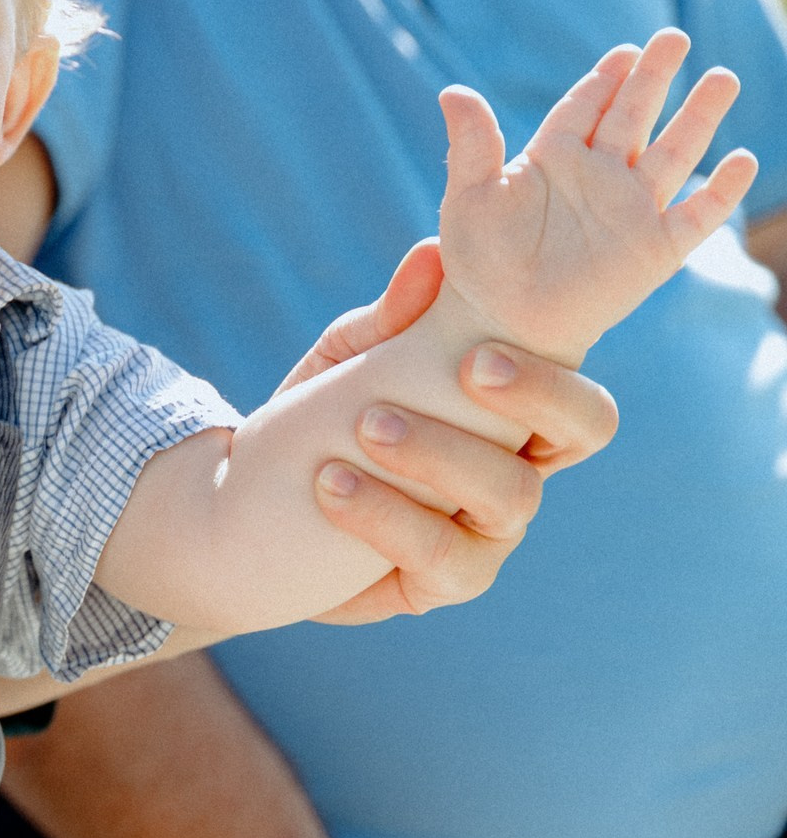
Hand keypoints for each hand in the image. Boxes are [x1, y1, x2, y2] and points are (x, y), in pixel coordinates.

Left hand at [281, 239, 620, 623]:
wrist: (256, 503)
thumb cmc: (327, 414)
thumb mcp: (349, 359)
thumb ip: (389, 319)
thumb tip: (430, 256)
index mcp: (516, 409)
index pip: (577, 387)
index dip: (552, 370)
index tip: (479, 351)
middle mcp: (521, 467)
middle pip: (581, 434)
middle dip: (535, 396)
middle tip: (462, 370)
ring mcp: (491, 531)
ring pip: (511, 497)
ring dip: (440, 453)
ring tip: (363, 427)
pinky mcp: (444, 582)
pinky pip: (443, 559)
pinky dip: (386, 517)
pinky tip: (330, 485)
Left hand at [437, 29, 754, 363]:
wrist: (501, 319)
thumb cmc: (479, 261)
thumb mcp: (468, 199)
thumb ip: (470, 145)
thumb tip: (452, 91)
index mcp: (554, 157)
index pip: (586, 105)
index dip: (606, 77)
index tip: (626, 49)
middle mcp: (599, 176)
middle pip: (634, 114)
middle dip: (655, 76)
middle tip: (675, 36)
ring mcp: (630, 209)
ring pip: (673, 152)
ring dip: (698, 117)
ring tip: (723, 77)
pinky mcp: (654, 249)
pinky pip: (696, 215)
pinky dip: (720, 190)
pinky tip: (744, 160)